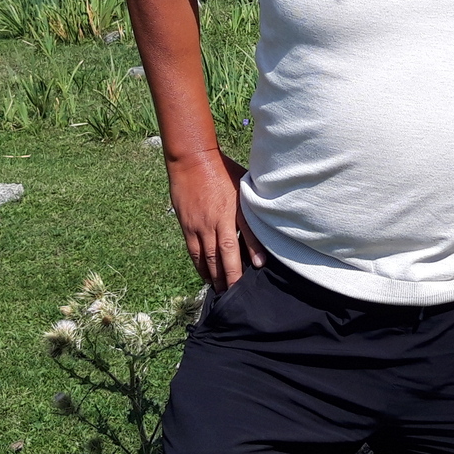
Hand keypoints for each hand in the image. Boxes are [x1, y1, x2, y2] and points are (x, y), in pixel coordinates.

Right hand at [166, 148, 263, 292]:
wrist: (192, 160)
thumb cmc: (223, 170)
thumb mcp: (243, 184)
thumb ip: (252, 204)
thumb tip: (267, 220)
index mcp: (234, 208)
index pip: (245, 234)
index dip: (252, 251)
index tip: (259, 268)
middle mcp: (217, 220)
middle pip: (225, 254)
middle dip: (231, 276)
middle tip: (237, 293)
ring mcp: (200, 225)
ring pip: (208, 257)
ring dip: (216, 276)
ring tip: (222, 290)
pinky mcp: (187, 226)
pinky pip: (194, 251)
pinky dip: (200, 266)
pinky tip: (206, 276)